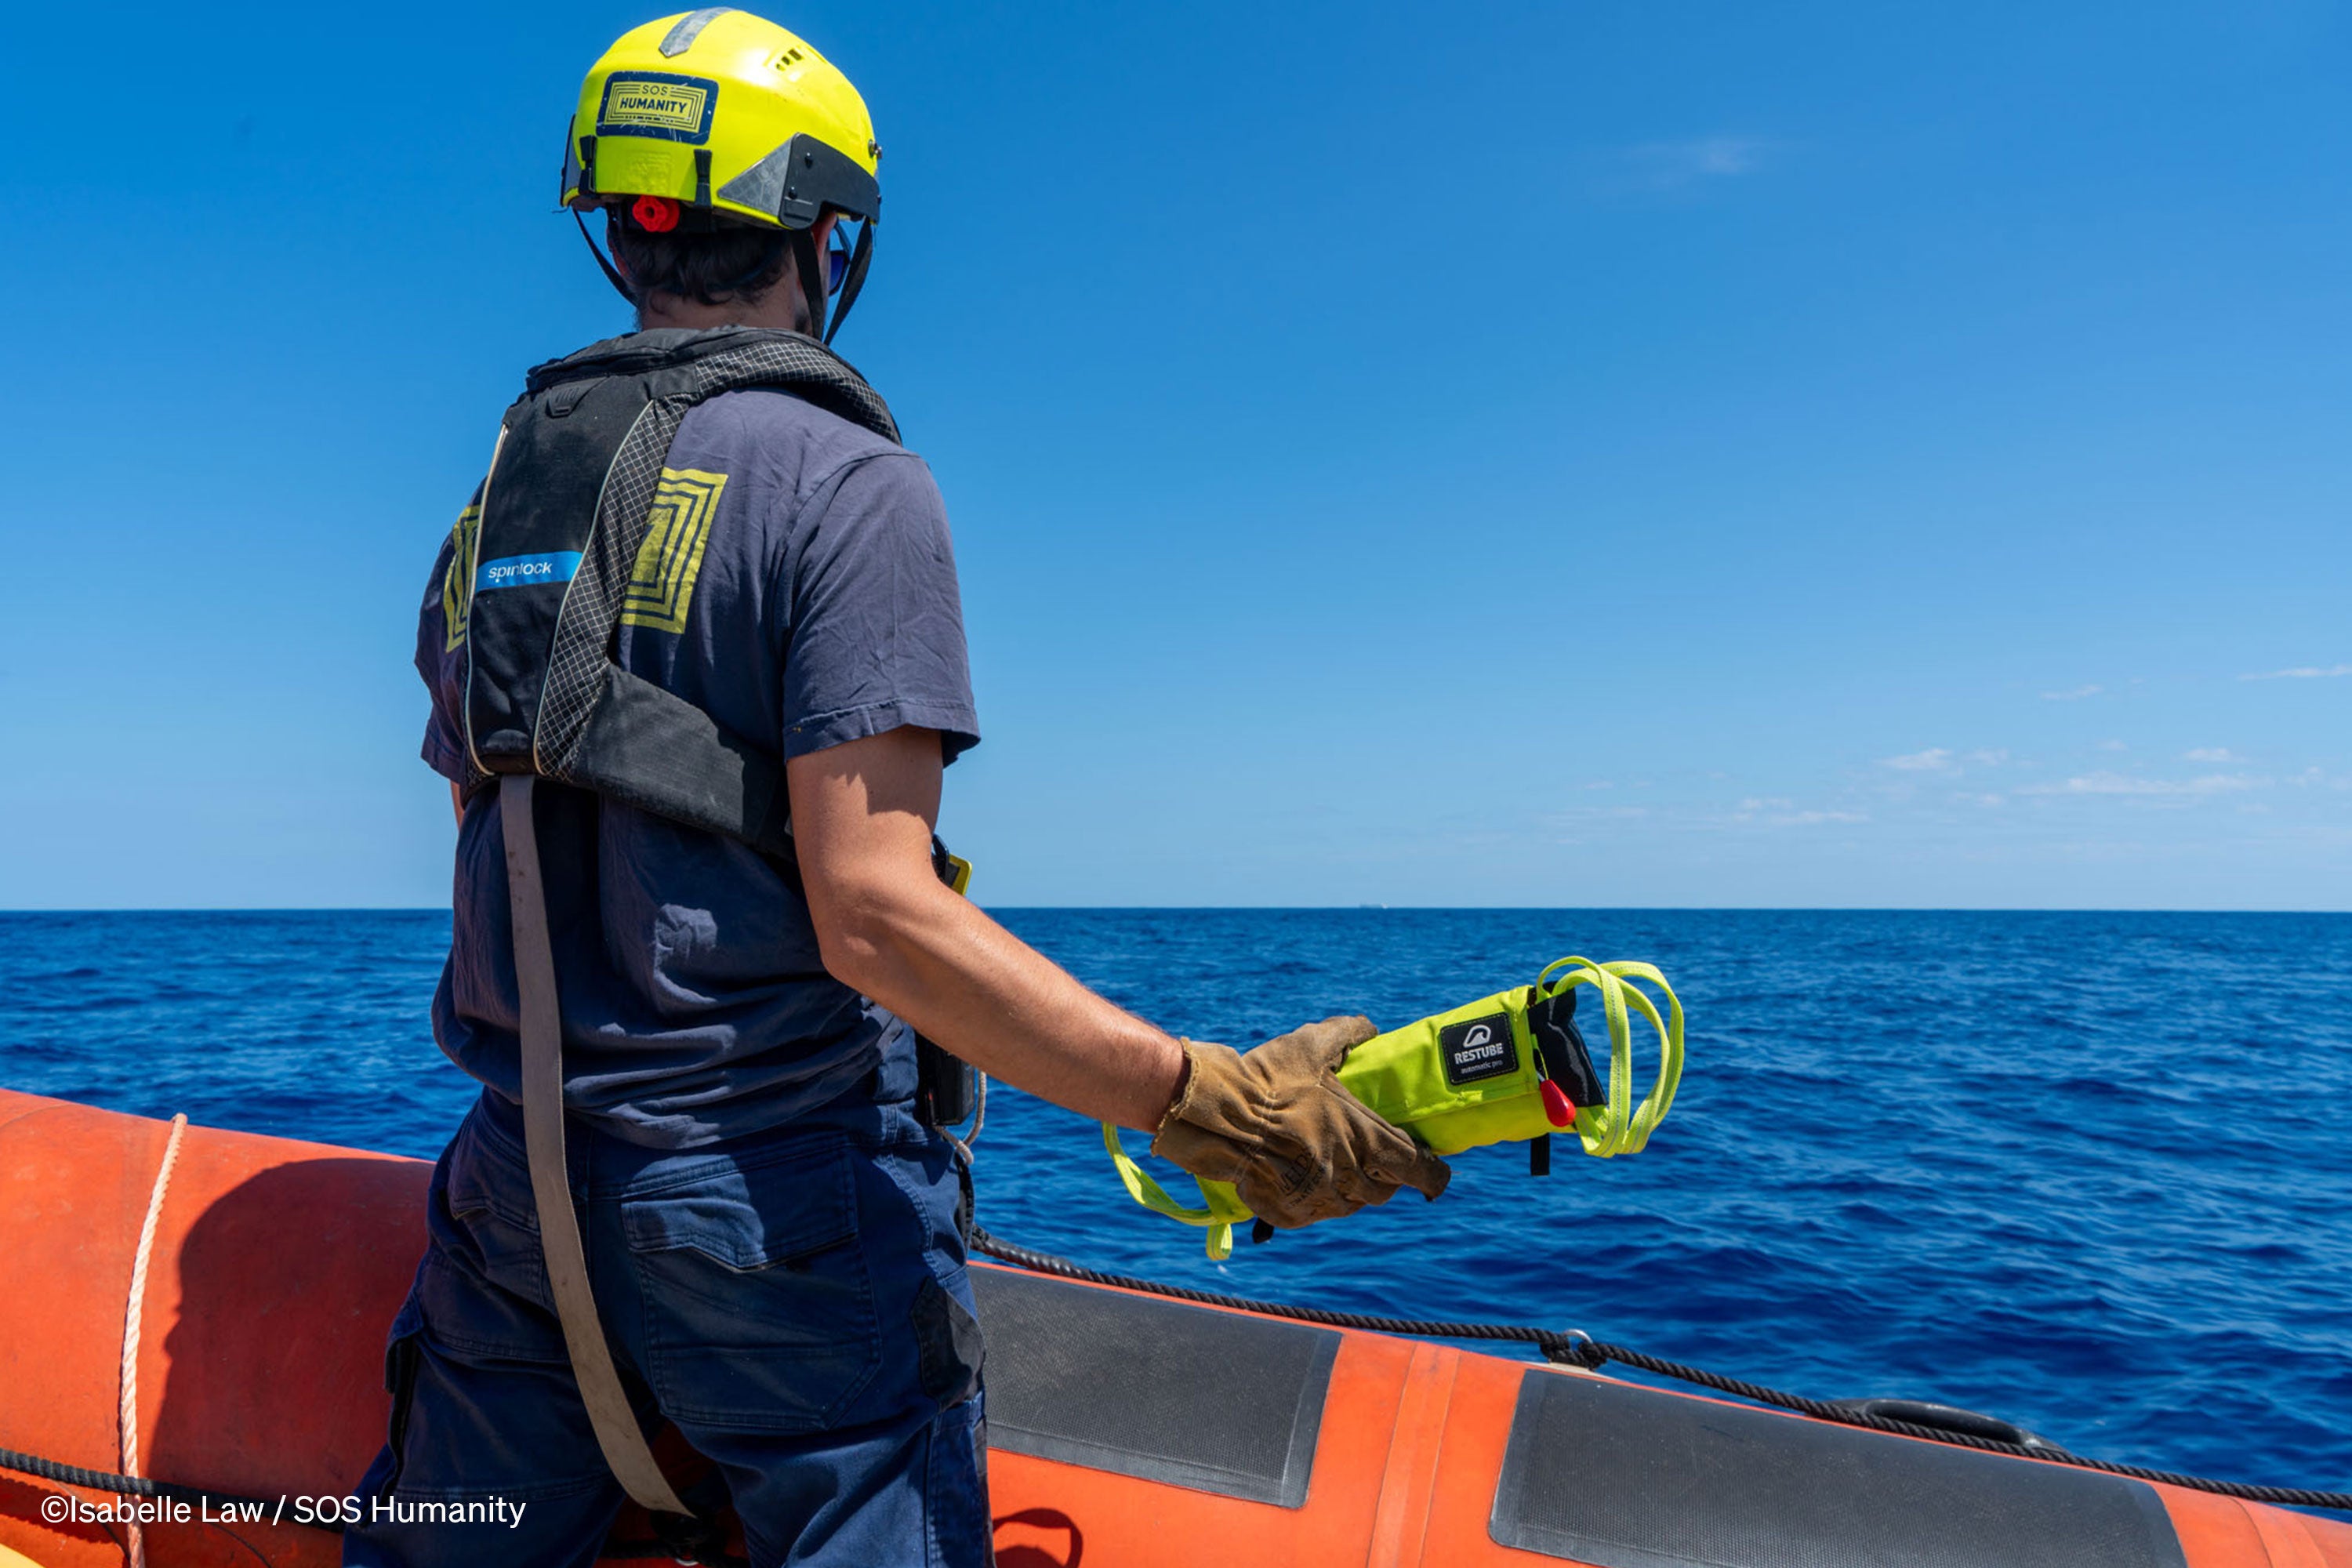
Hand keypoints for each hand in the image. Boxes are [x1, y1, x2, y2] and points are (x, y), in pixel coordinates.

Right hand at [1151, 1016, 1451, 1228]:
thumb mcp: (1310, 1046)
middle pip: (1385, 1190)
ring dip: (1351, 1188)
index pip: (1420, 1169)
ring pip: (1352, 1204)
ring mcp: (1320, 1199)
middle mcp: (1350, 1175)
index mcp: (1365, 1139)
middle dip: (1384, 1176)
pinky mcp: (1291, 1214)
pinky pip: (1316, 1213)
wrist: (1215, 1116)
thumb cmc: (1268, 1081)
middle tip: (1371, 1157)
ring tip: (1334, 1163)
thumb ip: (1347, 1033)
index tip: (1433, 1172)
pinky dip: (1316, 1199)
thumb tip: (1369, 1028)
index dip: (1432, 1174)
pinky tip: (1301, 1176)